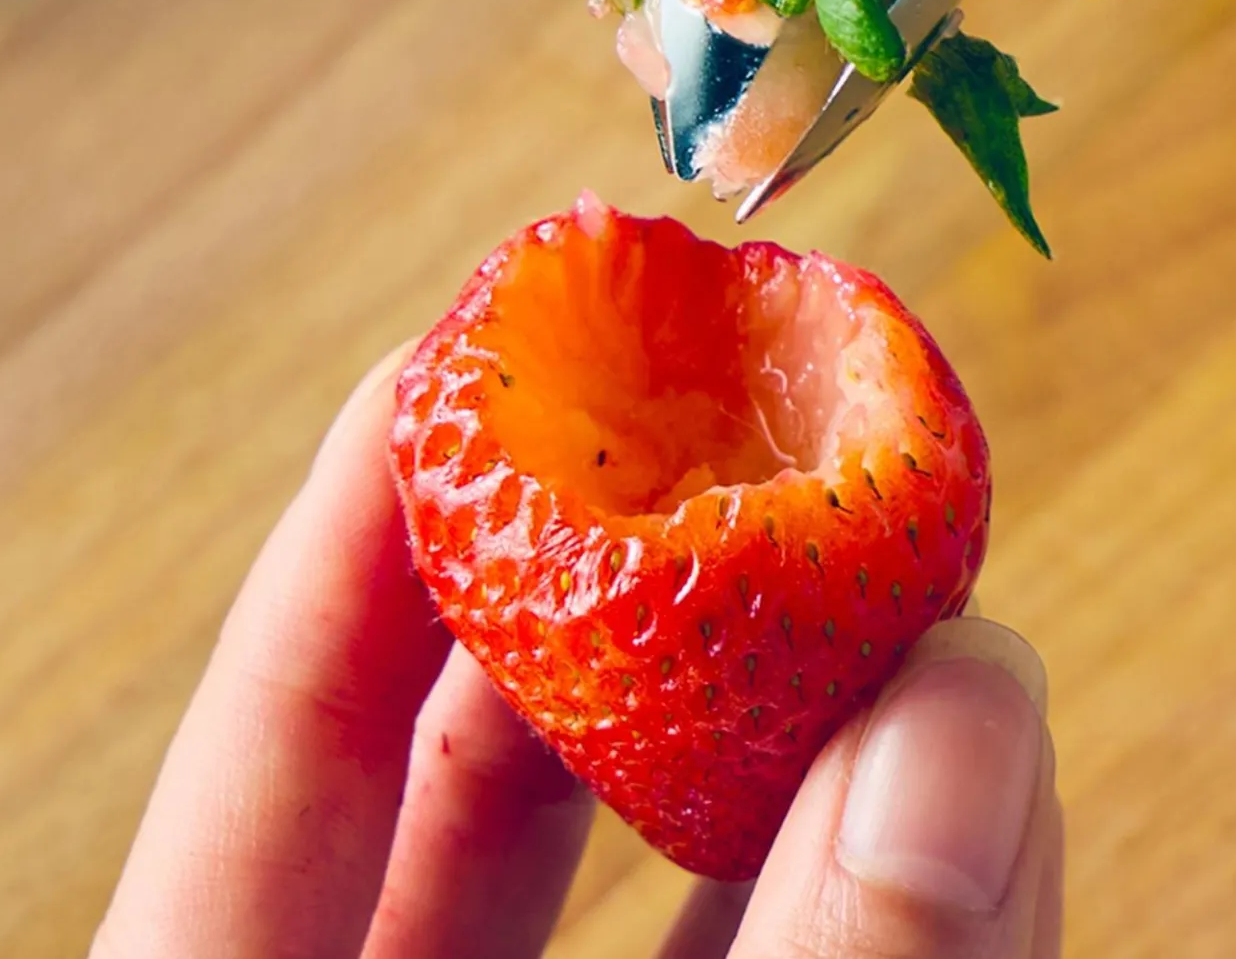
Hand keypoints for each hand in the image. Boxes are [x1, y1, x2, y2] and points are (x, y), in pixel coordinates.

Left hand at [92, 349, 1063, 958]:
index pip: (273, 746)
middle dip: (625, 598)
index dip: (367, 518)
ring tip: (907, 599)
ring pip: (659, 898)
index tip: (478, 333)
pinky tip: (948, 808)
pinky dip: (861, 904)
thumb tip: (962, 713)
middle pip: (462, 791)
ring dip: (794, 745)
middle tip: (751, 438)